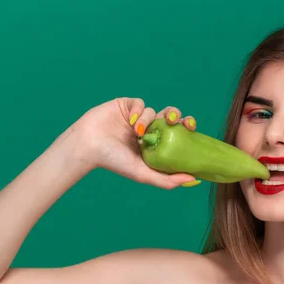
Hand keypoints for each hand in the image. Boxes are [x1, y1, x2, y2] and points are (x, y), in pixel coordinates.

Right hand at [67, 97, 198, 188]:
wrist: (89, 146)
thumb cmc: (114, 162)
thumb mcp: (143, 174)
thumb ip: (167, 180)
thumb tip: (194, 181)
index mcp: (154, 144)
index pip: (176, 133)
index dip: (186, 127)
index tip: (192, 128)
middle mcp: (147, 130)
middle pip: (170, 117)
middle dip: (176, 116)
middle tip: (175, 121)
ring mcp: (136, 117)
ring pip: (154, 111)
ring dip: (149, 119)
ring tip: (138, 132)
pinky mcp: (126, 106)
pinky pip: (140, 103)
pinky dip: (139, 111)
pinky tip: (130, 122)